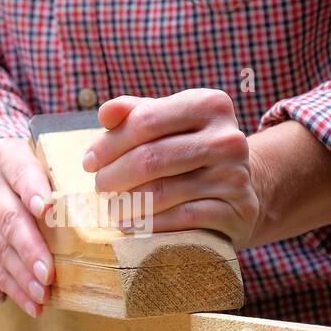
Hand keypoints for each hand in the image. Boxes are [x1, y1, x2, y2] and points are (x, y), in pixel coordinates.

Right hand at [0, 137, 53, 315]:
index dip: (32, 189)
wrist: (3, 181)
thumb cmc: (43, 177)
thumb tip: (112, 208)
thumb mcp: (53, 166)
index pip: (21, 171)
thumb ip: (70, 180)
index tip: (45, 209)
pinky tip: (32, 304)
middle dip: (30, 249)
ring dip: (23, 276)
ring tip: (43, 295)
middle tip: (48, 274)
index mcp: (7, 155)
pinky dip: (12, 288)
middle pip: (9, 217)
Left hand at [82, 90, 260, 246]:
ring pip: (161, 192)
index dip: (109, 144)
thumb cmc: (190, 151)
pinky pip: (180, 219)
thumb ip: (135, 113)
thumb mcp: (168, 123)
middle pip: (150, 158)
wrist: (241, 189)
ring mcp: (235, 176)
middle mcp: (227, 138)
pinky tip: (132, 226)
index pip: (145, 120)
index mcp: (209, 104)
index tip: (89, 162)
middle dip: (113, 176)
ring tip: (112, 209)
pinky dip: (149, 225)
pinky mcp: (237, 212)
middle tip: (99, 188)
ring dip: (126, 205)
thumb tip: (105, 114)